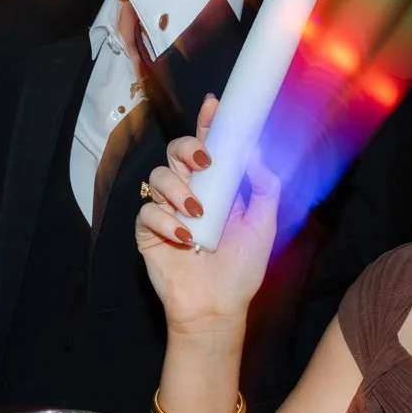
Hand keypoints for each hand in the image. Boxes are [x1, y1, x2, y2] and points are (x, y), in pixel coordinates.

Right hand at [136, 96, 278, 332]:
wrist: (219, 308)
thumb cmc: (242, 270)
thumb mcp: (264, 224)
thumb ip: (264, 186)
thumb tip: (255, 150)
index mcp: (216, 187)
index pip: (208, 147)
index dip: (208, 123)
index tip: (214, 104)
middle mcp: (189, 193)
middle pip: (176, 152)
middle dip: (187, 148)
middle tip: (205, 162)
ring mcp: (167, 211)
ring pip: (158, 177)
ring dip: (179, 190)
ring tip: (198, 215)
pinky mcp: (149, 232)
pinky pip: (147, 212)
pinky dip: (165, 220)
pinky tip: (185, 238)